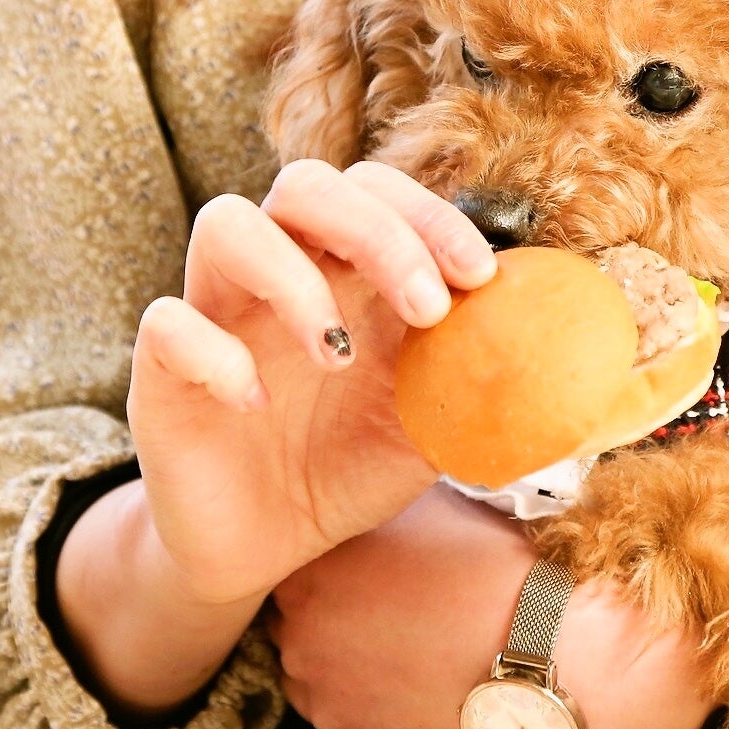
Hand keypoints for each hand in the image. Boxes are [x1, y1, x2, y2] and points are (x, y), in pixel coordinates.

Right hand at [129, 160, 495, 606]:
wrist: (268, 546)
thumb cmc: (351, 463)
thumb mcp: (434, 424)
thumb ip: (485, 379)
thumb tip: (566, 355)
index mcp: (348, 268)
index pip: (380, 188)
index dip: (431, 215)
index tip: (481, 278)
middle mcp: (281, 270)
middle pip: (306, 182)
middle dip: (377, 231)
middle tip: (426, 309)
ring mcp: (218, 310)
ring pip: (226, 222)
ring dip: (292, 277)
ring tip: (334, 354)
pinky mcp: (162, 367)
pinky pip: (166, 323)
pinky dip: (215, 354)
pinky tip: (256, 404)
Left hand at [270, 484, 713, 728]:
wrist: (544, 655)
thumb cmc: (488, 571)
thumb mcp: (426, 501)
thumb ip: (379, 490)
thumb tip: (371, 467)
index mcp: (308, 583)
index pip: (297, 563)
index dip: (335, 556)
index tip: (369, 554)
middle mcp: (302, 651)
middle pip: (303, 624)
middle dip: (340, 610)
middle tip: (398, 596)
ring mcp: (332, 713)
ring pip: (329, 680)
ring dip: (358, 661)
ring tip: (420, 639)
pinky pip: (362, 727)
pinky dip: (386, 708)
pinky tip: (428, 682)